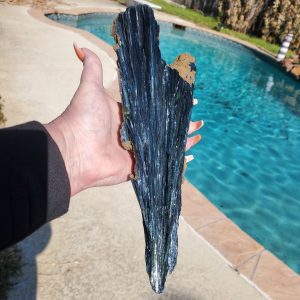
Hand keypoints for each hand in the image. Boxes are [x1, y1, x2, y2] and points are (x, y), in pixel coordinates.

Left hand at [45, 45, 201, 195]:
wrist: (74, 150)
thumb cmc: (83, 118)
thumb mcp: (90, 88)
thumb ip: (92, 67)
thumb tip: (79, 47)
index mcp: (128, 115)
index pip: (155, 108)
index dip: (171, 104)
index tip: (190, 99)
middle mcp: (135, 132)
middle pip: (163, 127)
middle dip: (181, 124)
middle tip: (199, 121)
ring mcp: (138, 150)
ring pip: (165, 144)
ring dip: (182, 140)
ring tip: (198, 135)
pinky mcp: (139, 167)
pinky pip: (161, 163)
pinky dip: (175, 161)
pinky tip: (189, 156)